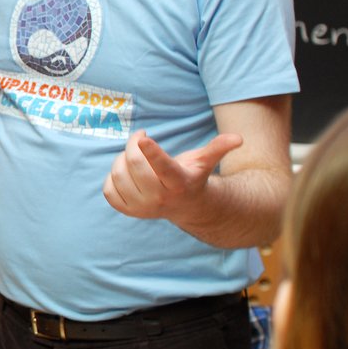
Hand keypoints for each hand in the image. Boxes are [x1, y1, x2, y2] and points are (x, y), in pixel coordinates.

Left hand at [103, 129, 242, 219]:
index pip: (163, 168)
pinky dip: (112, 176)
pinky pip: (108, 190)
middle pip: (134, 165)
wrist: (186, 207)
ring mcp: (142, 208)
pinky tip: (125, 172)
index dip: (151, 153)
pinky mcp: (128, 211)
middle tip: (139, 139)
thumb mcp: (204, 162)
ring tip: (133, 154)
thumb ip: (219, 148)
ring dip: (121, 158)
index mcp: (179, 183)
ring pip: (118, 175)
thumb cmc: (192, 176)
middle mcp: (160, 199)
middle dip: (133, 146)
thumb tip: (239, 138)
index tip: (143, 138)